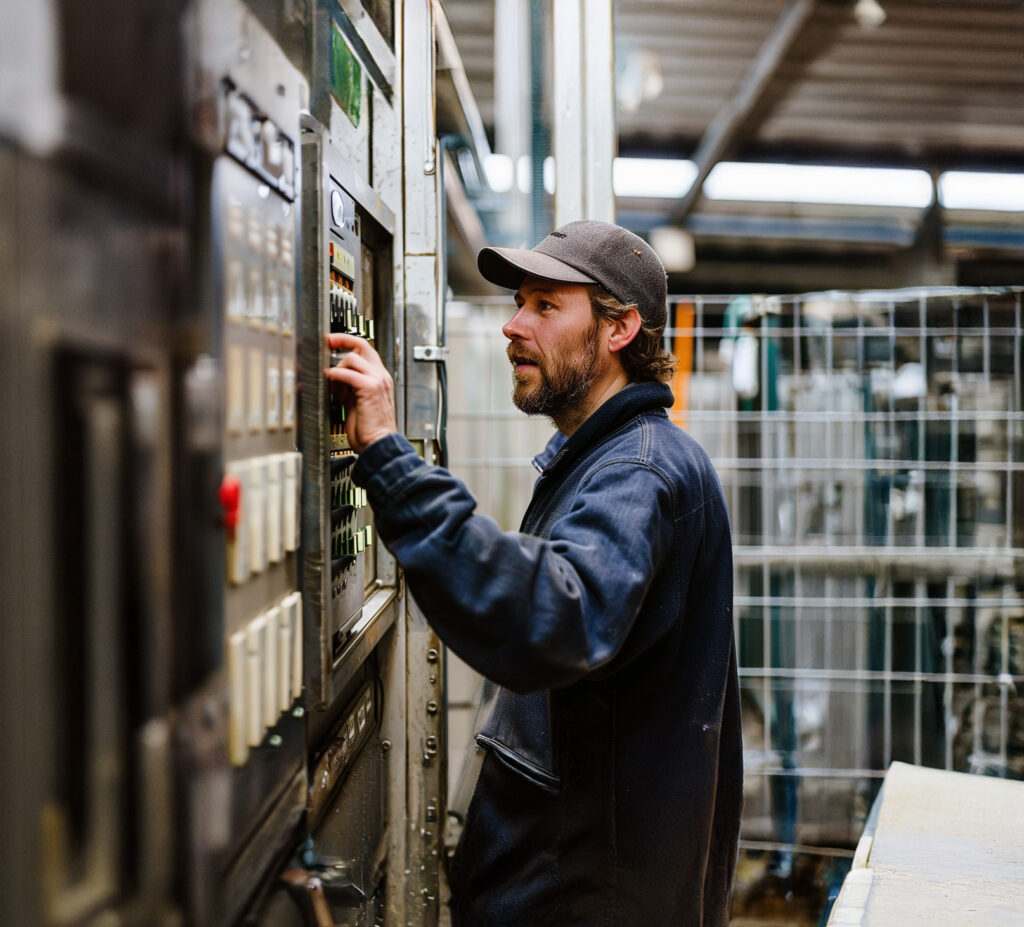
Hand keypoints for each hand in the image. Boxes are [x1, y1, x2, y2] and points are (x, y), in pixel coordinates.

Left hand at [324, 333, 397, 452]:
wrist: (378, 444)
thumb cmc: (369, 429)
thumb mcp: (355, 403)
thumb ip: (347, 388)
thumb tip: (332, 379)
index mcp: (379, 378)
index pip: (366, 350)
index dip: (348, 342)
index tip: (333, 341)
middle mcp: (380, 376)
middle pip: (362, 345)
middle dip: (342, 341)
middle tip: (327, 343)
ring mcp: (377, 380)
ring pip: (352, 357)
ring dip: (336, 367)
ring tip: (331, 381)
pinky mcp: (370, 388)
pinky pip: (348, 373)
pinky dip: (335, 376)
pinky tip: (331, 384)